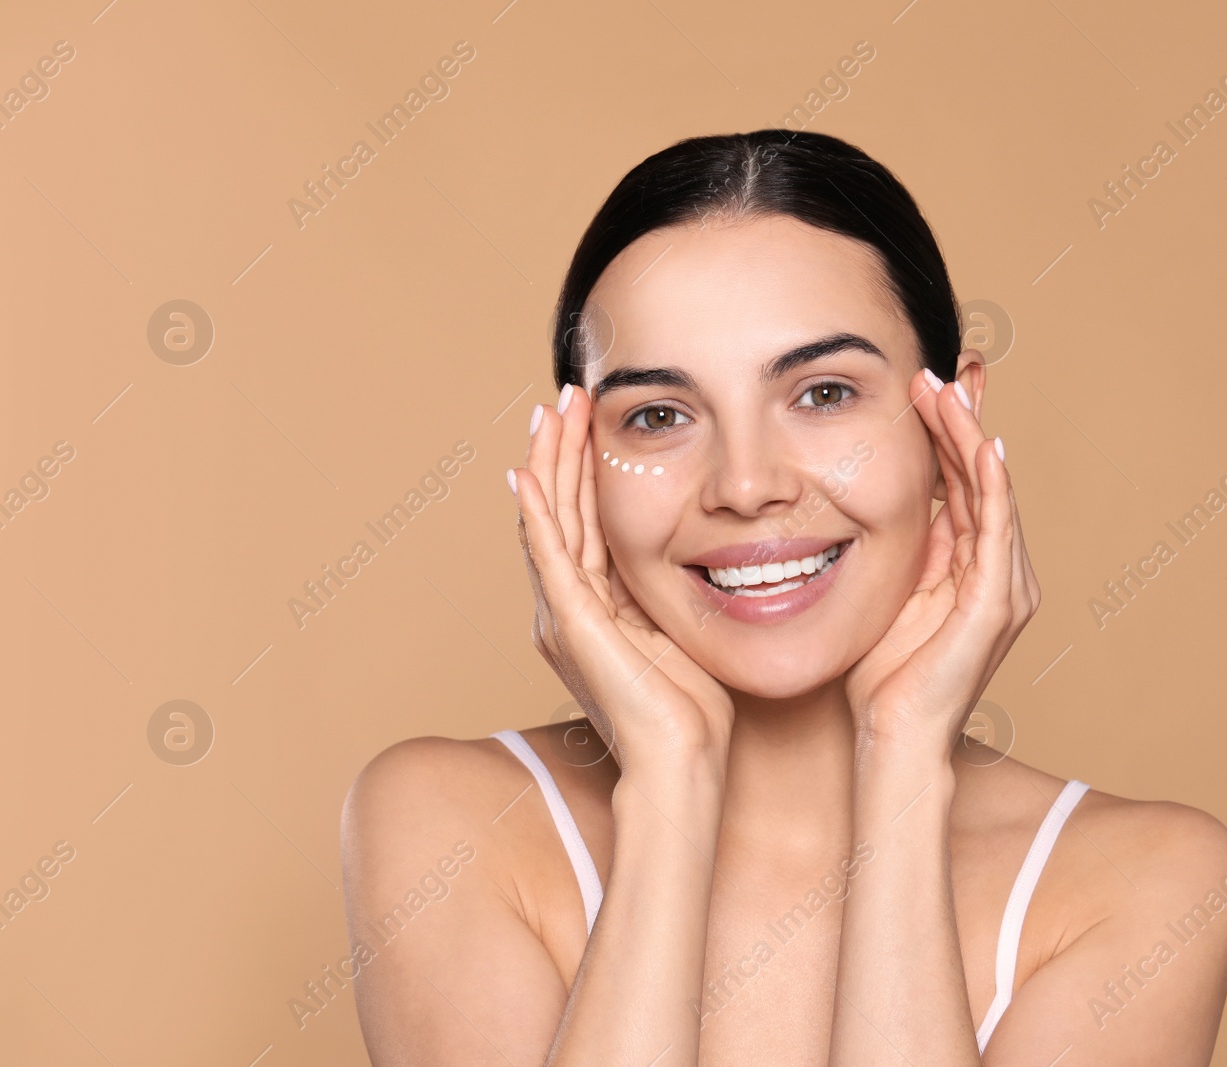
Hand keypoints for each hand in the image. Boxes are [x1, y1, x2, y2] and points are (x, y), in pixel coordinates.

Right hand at [509, 384, 734, 775]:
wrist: (683, 760)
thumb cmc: (694, 709)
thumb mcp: (682, 628)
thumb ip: (670, 590)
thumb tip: (701, 548)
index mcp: (595, 606)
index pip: (584, 520)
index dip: (584, 467)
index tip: (592, 418)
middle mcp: (569, 606)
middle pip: (561, 510)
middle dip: (562, 449)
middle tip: (565, 394)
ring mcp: (564, 613)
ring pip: (550, 520)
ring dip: (550, 462)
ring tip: (552, 411)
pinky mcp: (569, 623)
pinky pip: (548, 556)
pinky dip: (536, 513)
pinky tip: (525, 474)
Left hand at [843, 363, 1040, 754]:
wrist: (892, 740)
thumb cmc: (883, 678)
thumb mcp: (889, 593)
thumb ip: (902, 549)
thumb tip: (883, 497)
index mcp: (974, 569)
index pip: (964, 485)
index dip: (949, 435)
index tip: (928, 387)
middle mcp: (1001, 573)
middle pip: (982, 479)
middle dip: (963, 422)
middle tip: (942, 370)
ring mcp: (1004, 588)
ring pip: (991, 492)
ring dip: (970, 437)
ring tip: (948, 389)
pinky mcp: (995, 605)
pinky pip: (995, 530)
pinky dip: (989, 484)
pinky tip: (979, 444)